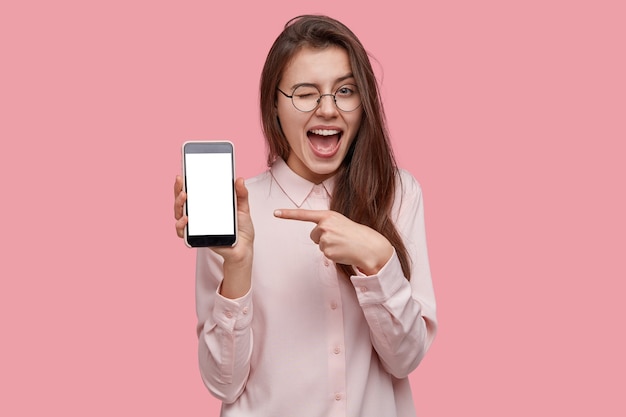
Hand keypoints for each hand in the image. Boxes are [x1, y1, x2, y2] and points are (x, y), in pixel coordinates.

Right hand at [173, 176, 254, 260]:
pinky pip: (183, 232)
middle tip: (181, 182)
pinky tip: (186, 219)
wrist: (244, 248)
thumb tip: (240, 179)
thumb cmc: (241, 229)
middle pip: (182, 201)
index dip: (184, 183)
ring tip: (184, 197)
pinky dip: (181, 225)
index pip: (192, 192)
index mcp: (207, 205)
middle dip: (178, 190)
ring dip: (178, 204)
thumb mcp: (243, 208)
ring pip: (179, 214)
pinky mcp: (196, 238)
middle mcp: (198, 215)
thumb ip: (241, 194)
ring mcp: (196, 226)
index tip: (182, 174)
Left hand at [274, 208, 392, 274]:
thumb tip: (317, 234)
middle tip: (339, 238)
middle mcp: (324, 225)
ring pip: (319, 245)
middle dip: (323, 238)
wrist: (369, 246)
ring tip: (343, 245)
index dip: (288, 214)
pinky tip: (343, 251)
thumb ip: (327, 224)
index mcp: (328, 215)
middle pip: (314, 235)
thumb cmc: (355, 234)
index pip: (304, 214)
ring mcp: (325, 238)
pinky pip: (325, 254)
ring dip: (329, 247)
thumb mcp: (340, 223)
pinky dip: (333, 254)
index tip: (275, 212)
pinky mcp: (327, 251)